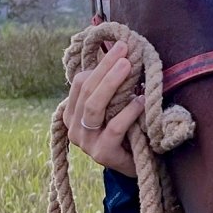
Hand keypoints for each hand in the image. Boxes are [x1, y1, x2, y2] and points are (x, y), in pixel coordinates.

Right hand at [63, 40, 143, 177]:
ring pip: (94, 107)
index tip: (119, 48)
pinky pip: (113, 128)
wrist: (137, 164)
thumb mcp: (114, 105)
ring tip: (128, 67)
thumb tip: (120, 49)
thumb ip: (111, 86)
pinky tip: (140, 101)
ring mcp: (86, 142)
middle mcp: (74, 127)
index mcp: (72, 112)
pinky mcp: (102, 154)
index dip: (99, 64)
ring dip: (111, 84)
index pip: (80, 82)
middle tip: (124, 52)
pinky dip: (127, 112)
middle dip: (106, 68)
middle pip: (86, 91)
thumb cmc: (126, 129)